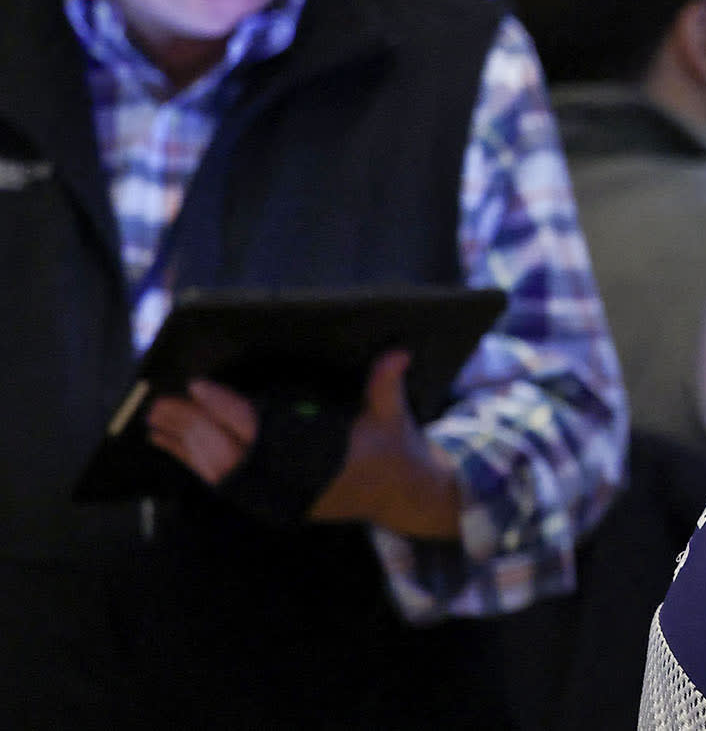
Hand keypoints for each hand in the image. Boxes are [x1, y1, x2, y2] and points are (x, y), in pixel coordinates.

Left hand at [148, 351, 463, 539]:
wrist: (399, 496)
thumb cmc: (393, 449)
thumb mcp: (393, 415)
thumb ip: (386, 384)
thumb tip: (397, 354)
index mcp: (319, 459)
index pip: (261, 430)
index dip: (226, 407)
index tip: (199, 386)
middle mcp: (293, 482)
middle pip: (228, 453)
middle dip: (192, 427)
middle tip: (162, 402)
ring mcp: (279, 496)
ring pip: (219, 472)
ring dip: (185, 447)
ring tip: (156, 422)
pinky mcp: (271, 501)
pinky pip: (224, 483)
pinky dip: (195, 464)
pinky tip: (174, 447)